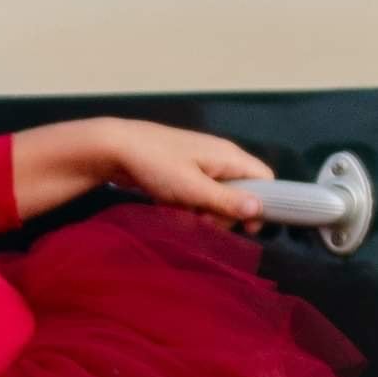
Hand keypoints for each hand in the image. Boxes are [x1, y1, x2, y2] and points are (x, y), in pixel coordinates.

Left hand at [88, 116, 272, 231]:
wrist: (113, 148)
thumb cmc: (155, 165)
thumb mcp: (193, 188)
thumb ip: (226, 200)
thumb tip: (259, 210)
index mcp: (228, 156)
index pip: (264, 178)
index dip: (262, 204)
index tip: (246, 228)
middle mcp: (218, 158)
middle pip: (240, 193)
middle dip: (224, 214)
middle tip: (202, 222)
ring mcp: (199, 165)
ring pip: (215, 198)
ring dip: (203, 213)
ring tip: (182, 215)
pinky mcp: (181, 173)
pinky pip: (195, 196)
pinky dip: (187, 206)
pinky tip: (171, 209)